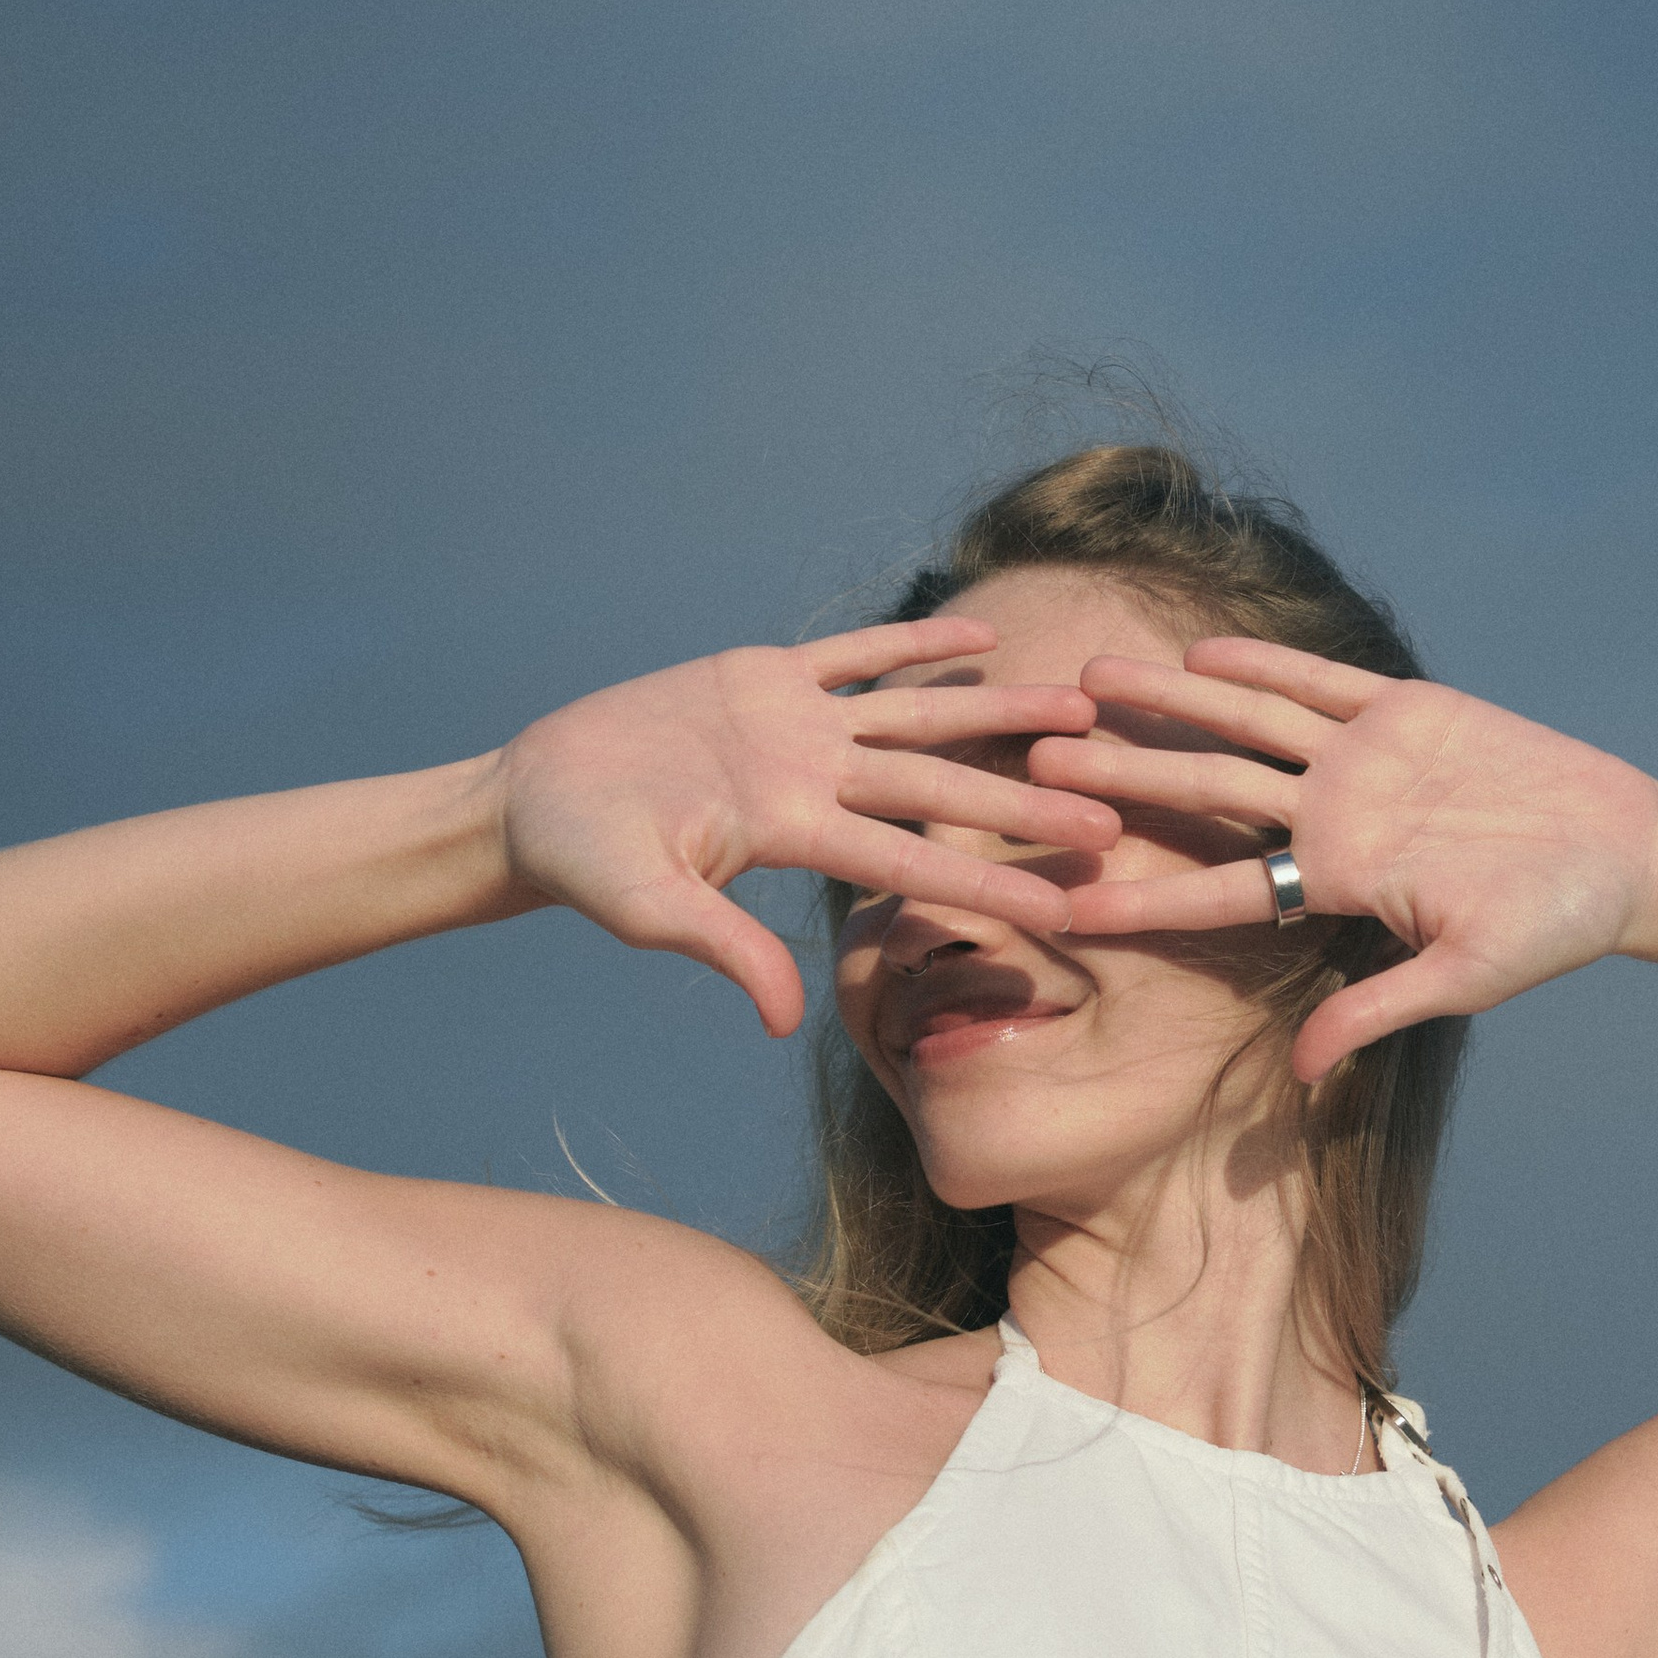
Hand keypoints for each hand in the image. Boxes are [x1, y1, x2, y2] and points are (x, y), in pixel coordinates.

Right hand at [495, 620, 1117, 1035]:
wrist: (538, 803)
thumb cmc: (588, 864)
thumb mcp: (651, 911)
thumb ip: (725, 950)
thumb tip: (787, 1022)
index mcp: (796, 831)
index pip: (914, 858)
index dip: (995, 878)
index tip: (1074, 900)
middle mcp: (814, 778)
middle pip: (942, 786)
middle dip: (1027, 800)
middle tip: (1119, 813)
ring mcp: (797, 726)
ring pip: (919, 713)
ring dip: (998, 709)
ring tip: (1081, 703)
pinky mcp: (765, 675)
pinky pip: (854, 653)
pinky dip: (913, 641)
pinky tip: (982, 635)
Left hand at [1028, 637, 1657, 1079]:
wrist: (1620, 855)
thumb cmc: (1548, 928)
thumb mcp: (1464, 977)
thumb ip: (1376, 1012)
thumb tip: (1300, 1072)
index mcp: (1333, 884)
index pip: (1220, 893)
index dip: (1146, 897)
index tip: (1067, 906)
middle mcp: (1330, 818)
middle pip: (1205, 794)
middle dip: (1124, 778)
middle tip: (1035, 763)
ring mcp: (1361, 761)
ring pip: (1244, 728)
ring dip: (1170, 704)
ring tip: (1088, 680)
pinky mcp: (1403, 709)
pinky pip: (1318, 684)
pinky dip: (1263, 667)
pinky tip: (1198, 653)